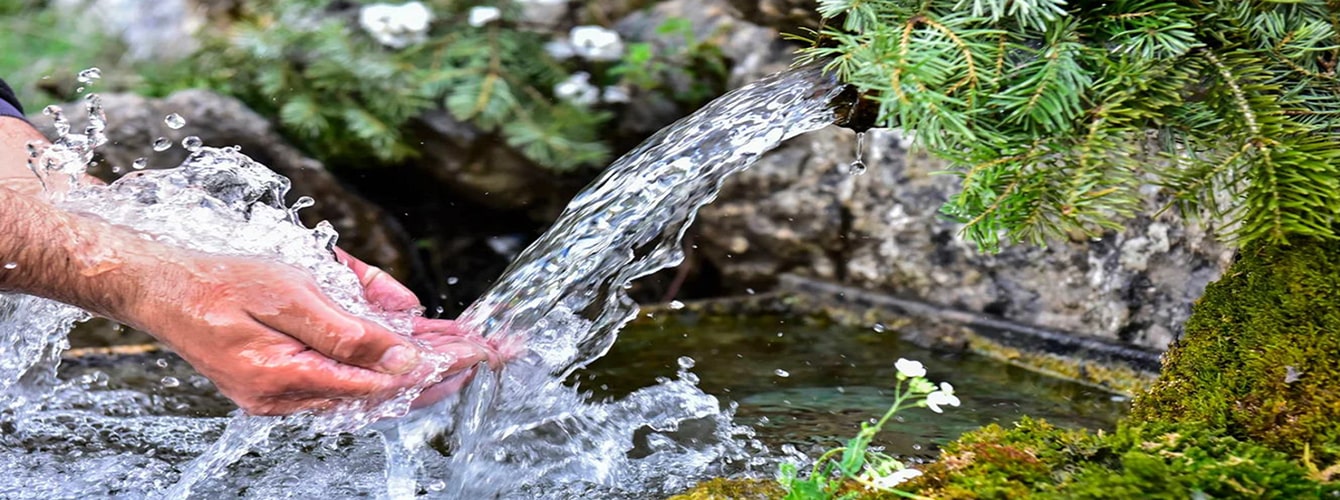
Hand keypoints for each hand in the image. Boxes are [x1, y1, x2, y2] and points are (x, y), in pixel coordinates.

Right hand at [127, 250, 489, 415]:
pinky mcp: (279, 381)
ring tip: (464, 350)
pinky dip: (381, 361)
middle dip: (440, 371)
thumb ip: (349, 329)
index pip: (385, 380)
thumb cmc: (216, 279)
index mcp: (288, 378)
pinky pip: (344, 376)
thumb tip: (405, 355)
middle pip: (383, 391)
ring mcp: (281, 394)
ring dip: (416, 366)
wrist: (155, 283)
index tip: (480, 350)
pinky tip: (412, 345)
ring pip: (368, 384)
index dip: (437, 365)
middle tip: (489, 354)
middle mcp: (287, 397)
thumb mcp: (288, 292)